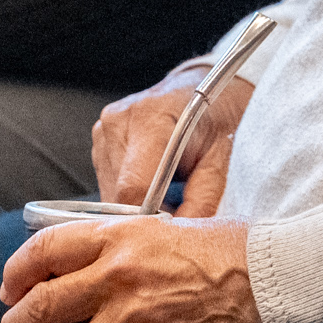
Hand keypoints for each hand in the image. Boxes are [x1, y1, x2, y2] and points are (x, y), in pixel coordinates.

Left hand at [0, 216, 258, 322]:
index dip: (17, 273)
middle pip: (39, 307)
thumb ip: (131, 246)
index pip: (45, 249)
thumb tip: (94, 270)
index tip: (9, 291)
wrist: (279, 277)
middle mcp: (118, 276)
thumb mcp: (175, 231)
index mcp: (123, 237)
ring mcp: (132, 320)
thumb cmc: (237, 253)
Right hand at [90, 66, 253, 212]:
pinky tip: (150, 179)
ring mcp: (105, 127)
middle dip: (143, 212)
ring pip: (108, 190)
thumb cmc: (219, 119)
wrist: (210, 88)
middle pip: (117, 193)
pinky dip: (127, 188)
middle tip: (174, 210)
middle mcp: (119, 121)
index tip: (168, 227)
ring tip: (165, 190)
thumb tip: (181, 235)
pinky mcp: (99, 135)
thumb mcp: (222, 159)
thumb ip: (202, 199)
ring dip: (133, 201)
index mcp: (150, 120)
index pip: (133, 188)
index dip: (148, 217)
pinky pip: (106, 179)